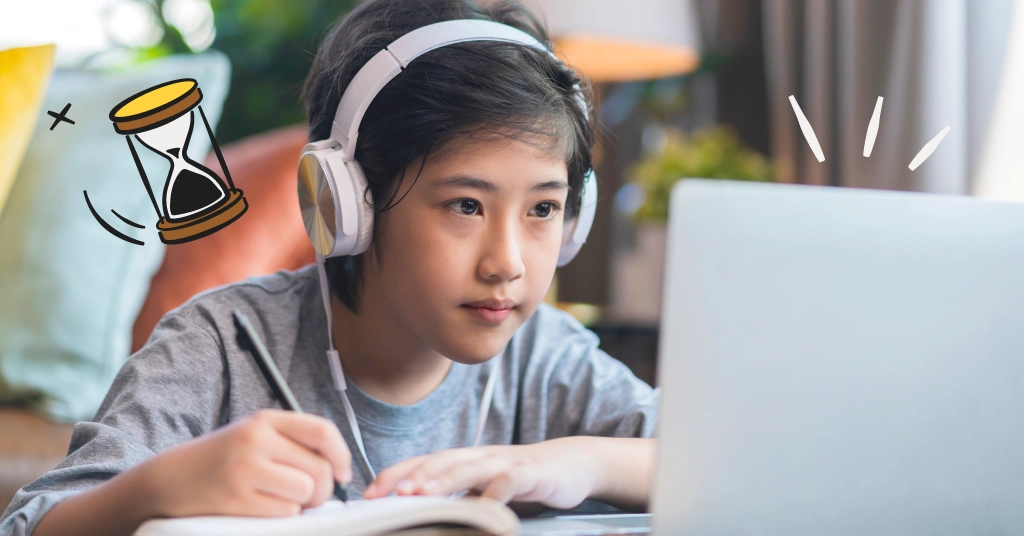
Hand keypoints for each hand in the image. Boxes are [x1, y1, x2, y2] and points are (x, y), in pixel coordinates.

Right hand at [142, 409, 352, 517]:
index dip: (341, 454)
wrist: (171, 479)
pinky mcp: (236, 499)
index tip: (342, 472)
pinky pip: (284, 512)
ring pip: (305, 491)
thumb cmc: (223, 460)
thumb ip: (292, 443)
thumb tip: (338, 468)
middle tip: (311, 497)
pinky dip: (283, 516)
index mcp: (265, 420)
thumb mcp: (255, 435)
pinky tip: (265, 508)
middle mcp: (256, 439)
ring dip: (303, 504)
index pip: (322, 431)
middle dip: (323, 489)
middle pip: (318, 468)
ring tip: (285, 500)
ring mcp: (244, 469)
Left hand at [362, 437, 598, 508]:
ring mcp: (506, 461)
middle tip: (387, 493)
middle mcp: (482, 456)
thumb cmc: (526, 477)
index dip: (396, 474)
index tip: (370, 492)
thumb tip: (421, 514)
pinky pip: (511, 480)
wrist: (575, 463)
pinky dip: (496, 492)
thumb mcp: (487, 487)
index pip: (424, 462)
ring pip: (470, 466)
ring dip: (443, 479)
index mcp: (467, 460)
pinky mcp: (532, 471)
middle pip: (441, 459)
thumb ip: (460, 496)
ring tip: (420, 494)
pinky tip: (483, 507)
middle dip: (411, 475)